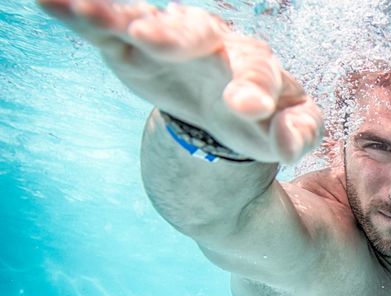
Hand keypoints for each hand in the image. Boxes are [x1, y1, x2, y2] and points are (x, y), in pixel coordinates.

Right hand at [37, 0, 322, 162]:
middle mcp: (215, 46)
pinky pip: (110, 25)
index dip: (253, 88)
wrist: (223, 109)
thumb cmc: (259, 120)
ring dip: (119, 15)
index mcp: (256, 69)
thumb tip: (287, 143)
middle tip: (154, 38)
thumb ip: (296, 135)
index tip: (248, 108)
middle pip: (198, 34)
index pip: (258, 73)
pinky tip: (50, 0)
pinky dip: (83, 13)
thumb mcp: (286, 132)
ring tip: (86, 11)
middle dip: (178, 36)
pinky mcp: (135, 49)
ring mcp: (174, 44)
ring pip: (148, 22)